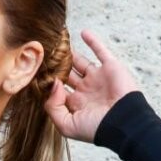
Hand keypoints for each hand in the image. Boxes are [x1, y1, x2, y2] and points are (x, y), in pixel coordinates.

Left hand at [41, 26, 140, 143]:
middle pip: (67, 74)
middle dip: (57, 66)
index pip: (58, 90)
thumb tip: (53, 84)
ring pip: (80, 62)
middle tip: (46, 55)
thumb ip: (53, 107)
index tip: (38, 73)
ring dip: (70, 54)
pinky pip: (100, 51)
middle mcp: (86, 90)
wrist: (123, 121)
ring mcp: (97, 77)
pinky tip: (82, 32)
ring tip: (59, 44)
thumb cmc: (96, 128)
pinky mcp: (110, 67)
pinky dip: (92, 41)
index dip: (48, 82)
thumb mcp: (67, 126)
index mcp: (76, 104)